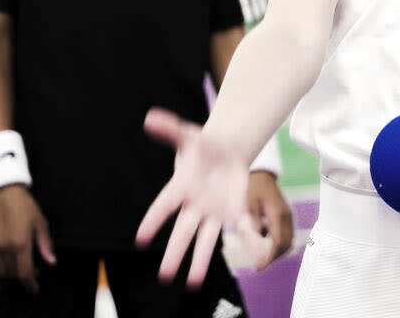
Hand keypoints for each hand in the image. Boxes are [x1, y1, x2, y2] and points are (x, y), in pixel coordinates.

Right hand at [0, 184, 54, 292]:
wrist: (5, 192)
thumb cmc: (26, 206)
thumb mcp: (41, 223)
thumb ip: (45, 244)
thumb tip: (51, 262)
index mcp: (20, 243)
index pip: (24, 272)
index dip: (30, 283)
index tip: (35, 288)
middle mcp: (4, 248)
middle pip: (12, 273)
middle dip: (23, 277)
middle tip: (32, 272)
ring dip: (9, 275)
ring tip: (18, 269)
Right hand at [135, 108, 270, 286]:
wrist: (226, 151)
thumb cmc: (203, 147)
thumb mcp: (188, 135)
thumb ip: (170, 129)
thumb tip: (150, 117)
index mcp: (180, 188)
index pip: (163, 206)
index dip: (153, 221)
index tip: (141, 239)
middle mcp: (195, 206)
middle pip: (182, 232)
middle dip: (175, 253)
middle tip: (165, 275)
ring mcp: (214, 212)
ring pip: (207, 240)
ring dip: (202, 260)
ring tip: (194, 282)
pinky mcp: (235, 211)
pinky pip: (243, 228)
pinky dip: (250, 242)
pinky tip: (257, 258)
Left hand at [245, 170, 294, 266]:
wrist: (263, 175)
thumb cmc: (254, 188)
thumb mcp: (250, 205)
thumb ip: (255, 223)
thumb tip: (260, 238)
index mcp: (278, 214)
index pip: (278, 242)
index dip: (269, 257)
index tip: (259, 267)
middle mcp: (287, 217)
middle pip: (286, 244)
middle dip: (274, 258)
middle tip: (260, 266)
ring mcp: (288, 216)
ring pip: (289, 241)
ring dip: (278, 252)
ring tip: (263, 259)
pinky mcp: (287, 216)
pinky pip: (287, 234)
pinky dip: (280, 244)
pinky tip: (267, 245)